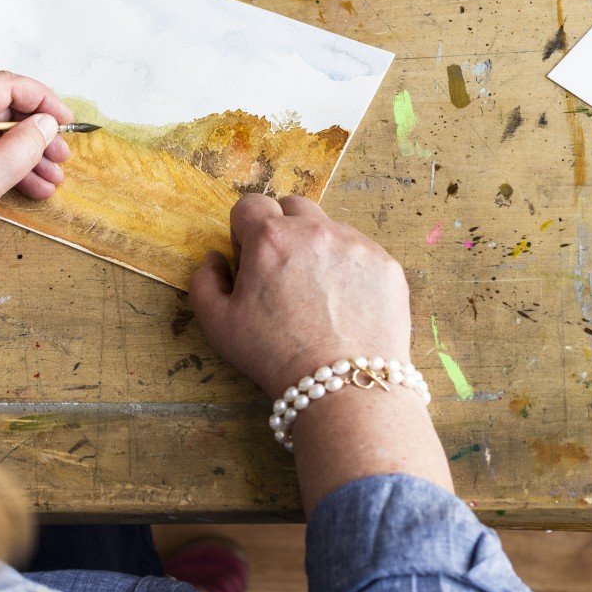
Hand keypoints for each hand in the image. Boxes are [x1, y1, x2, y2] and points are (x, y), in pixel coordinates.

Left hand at [0, 72, 72, 271]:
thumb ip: (23, 147)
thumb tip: (47, 124)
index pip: (2, 85)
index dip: (40, 99)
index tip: (65, 119)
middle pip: (1, 109)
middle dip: (36, 133)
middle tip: (61, 156)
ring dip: (27, 154)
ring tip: (53, 178)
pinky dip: (8, 165)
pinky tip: (34, 185)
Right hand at [189, 194, 412, 398]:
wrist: (344, 385)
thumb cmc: (276, 357)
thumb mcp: (218, 325)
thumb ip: (205, 281)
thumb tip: (216, 258)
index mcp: (271, 238)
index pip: (250, 205)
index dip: (244, 232)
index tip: (250, 260)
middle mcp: (315, 230)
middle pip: (292, 207)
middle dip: (283, 231)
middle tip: (283, 274)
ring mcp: (356, 244)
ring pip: (330, 230)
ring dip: (318, 250)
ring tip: (318, 297)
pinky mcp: (386, 263)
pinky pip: (361, 254)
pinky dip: (350, 271)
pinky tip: (345, 307)